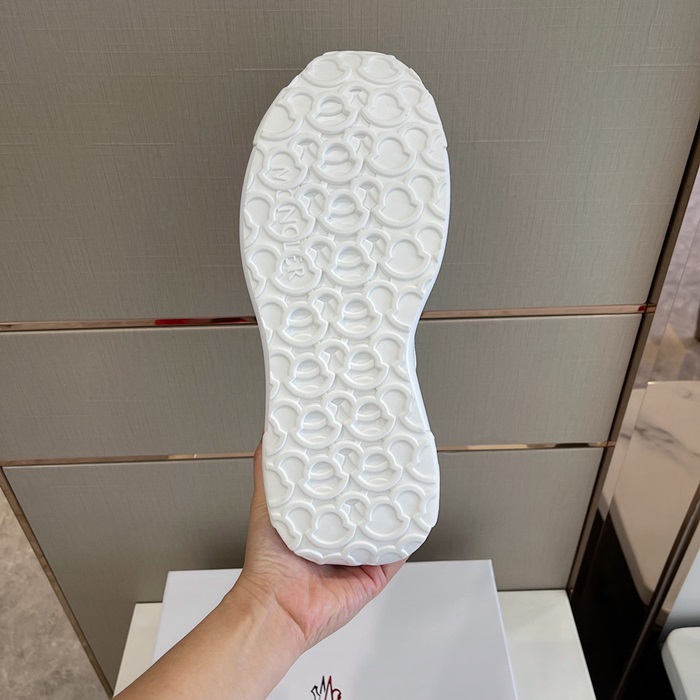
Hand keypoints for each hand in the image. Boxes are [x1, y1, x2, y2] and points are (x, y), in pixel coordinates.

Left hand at [233, 441, 405, 651]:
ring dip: (395, 509)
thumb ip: (268, 472)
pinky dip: (406, 538)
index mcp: (317, 521)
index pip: (340, 489)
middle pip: (365, 507)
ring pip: (384, 528)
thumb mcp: (266, 504)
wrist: (277, 608)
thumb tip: (268, 438)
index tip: (359, 449)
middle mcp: (338, 538)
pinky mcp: (373, 576)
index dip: (351, 470)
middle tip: (387, 462)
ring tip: (404, 483)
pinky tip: (412, 518)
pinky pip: (397, 554)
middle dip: (376, 487)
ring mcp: (357, 557)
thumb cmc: (267, 564)